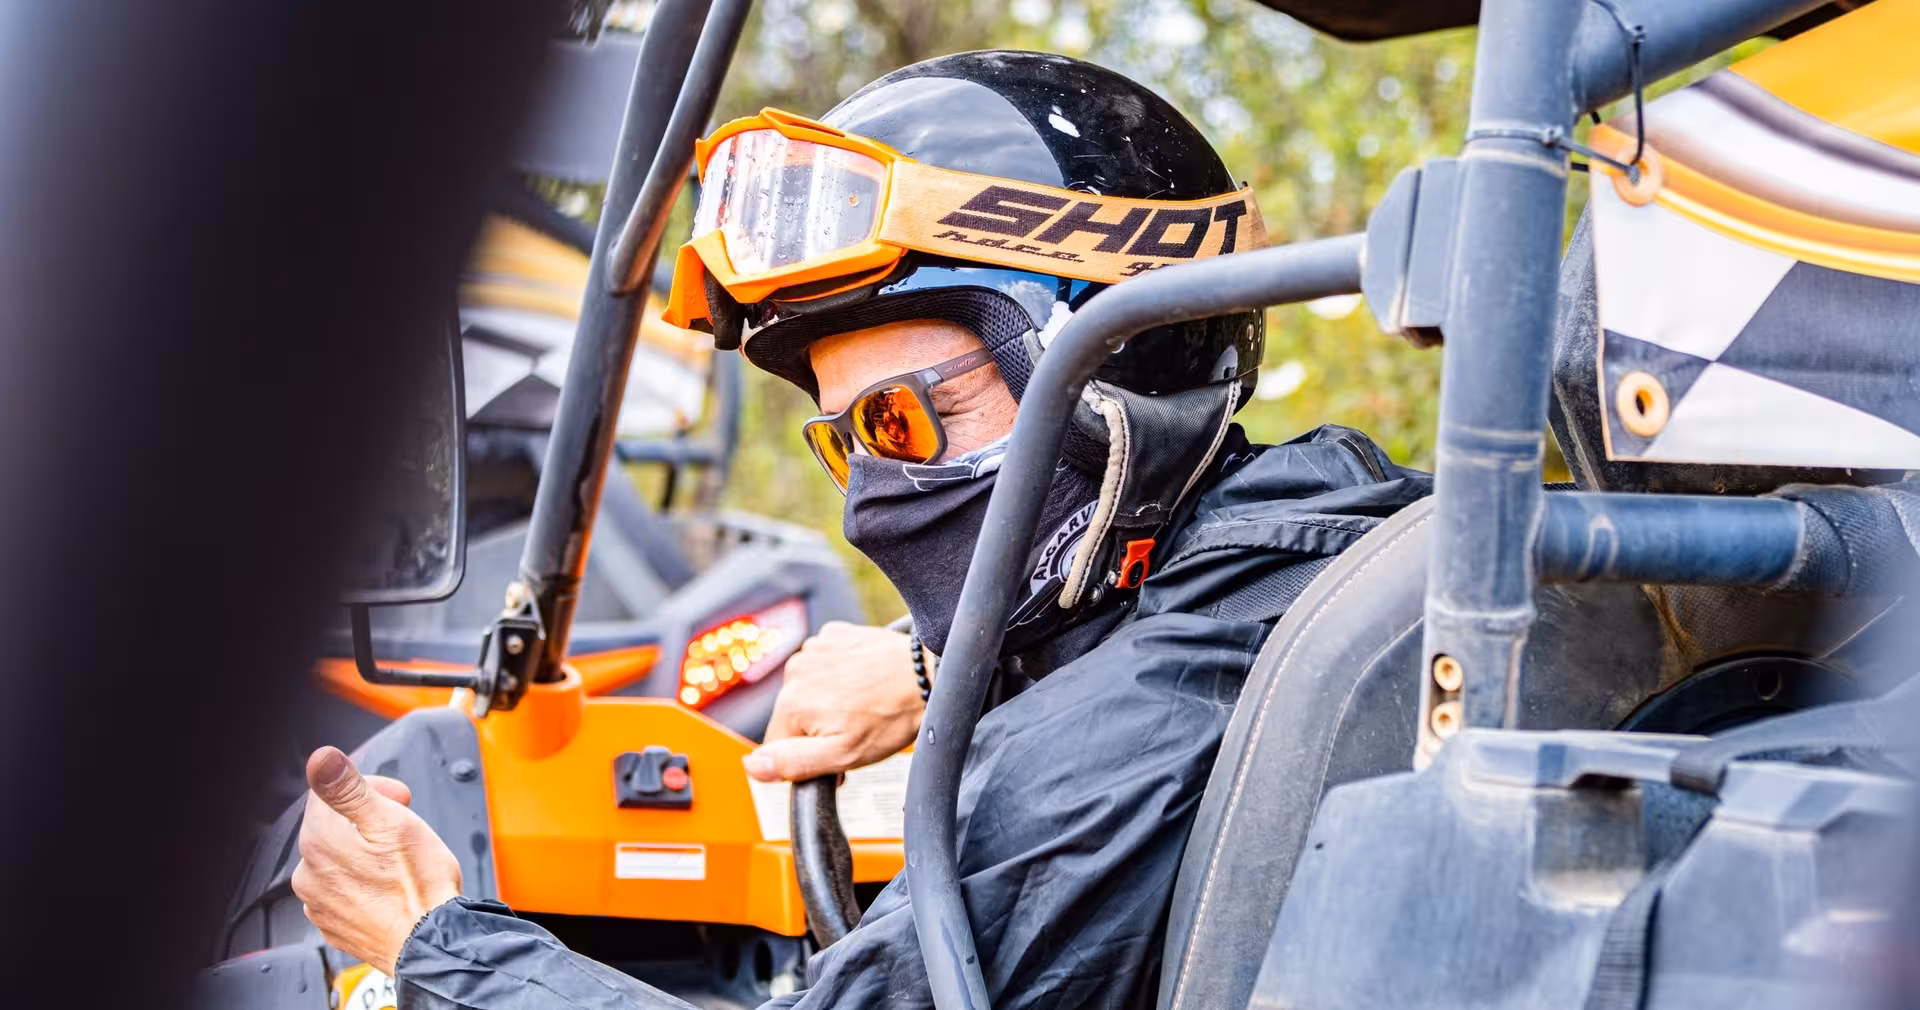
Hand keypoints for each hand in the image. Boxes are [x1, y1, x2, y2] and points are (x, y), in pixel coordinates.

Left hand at [292, 746, 462, 974]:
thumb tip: (320, 759)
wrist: (430, 942)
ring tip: (400, 861)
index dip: (370, 790)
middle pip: (333, 827)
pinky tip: (391, 887)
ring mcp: (319, 903)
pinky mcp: (333, 925)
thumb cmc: (419, 884)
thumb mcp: (391, 820)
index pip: (329, 794)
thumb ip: (348, 788)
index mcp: (318, 840)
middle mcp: (308, 873)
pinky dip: (363, 884)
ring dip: (365, 853)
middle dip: (368, 821)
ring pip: (339, 860)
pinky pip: (343, 891)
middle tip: (405, 828)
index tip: (398, 800)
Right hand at [744, 622, 924, 781]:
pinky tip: (864, 683)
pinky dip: (840, 674)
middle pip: (794, 716)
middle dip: (818, 728)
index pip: (778, 745)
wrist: (929, 675)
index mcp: (792, 703)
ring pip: (809, 689)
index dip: (806, 759)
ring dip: (828, 701)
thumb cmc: (892, 717)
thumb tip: (752, 766)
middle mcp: (796, 670)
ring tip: (864, 707)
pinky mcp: (834, 635)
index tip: (836, 758)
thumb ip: (792, 763)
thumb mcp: (843, 755)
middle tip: (856, 732)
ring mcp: (815, 648)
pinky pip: (825, 663)